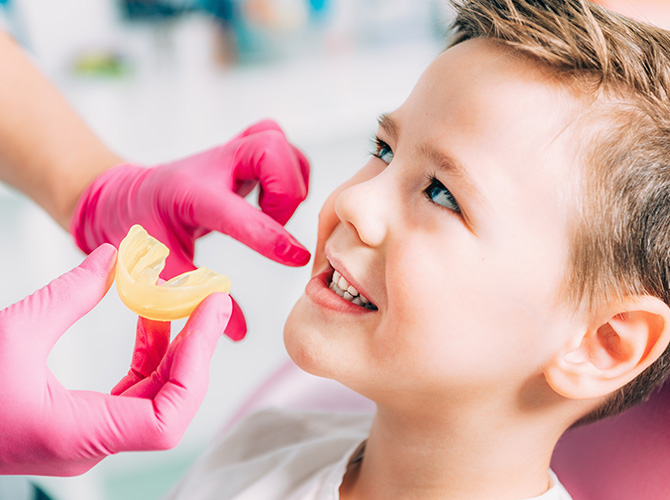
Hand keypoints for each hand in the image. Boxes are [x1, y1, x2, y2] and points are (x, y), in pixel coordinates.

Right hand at [0, 244, 230, 475]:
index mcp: (76, 436)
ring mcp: (86, 437)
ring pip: (153, 396)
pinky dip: (147, 356)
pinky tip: (149, 322)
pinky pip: (130, 392)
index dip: (197, 364)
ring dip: (173, 349)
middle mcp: (89, 445)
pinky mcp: (78, 423)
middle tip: (211, 302)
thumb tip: (113, 258)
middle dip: (195, 349)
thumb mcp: (12, 332)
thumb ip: (71, 294)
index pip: (167, 417)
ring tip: (183, 304)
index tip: (209, 317)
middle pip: (169, 402)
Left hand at [70, 119, 310, 340]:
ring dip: (290, 182)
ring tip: (272, 214)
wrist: (124, 194)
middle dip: (286, 192)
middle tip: (274, 223)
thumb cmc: (139, 228)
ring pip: (281, 144)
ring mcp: (229, 153)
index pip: (237, 213)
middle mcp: (214, 164)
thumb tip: (238, 332)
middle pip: (271, 149)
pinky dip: (290, 171)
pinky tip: (272, 199)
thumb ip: (193, 298)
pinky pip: (281, 144)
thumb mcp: (156, 268)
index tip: (296, 258)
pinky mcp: (242, 152)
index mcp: (189, 195)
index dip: (271, 236)